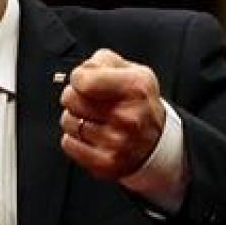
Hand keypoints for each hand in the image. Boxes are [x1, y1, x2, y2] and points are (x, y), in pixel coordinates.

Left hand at [59, 48, 166, 180]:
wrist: (157, 142)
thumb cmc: (139, 103)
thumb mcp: (133, 71)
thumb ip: (103, 61)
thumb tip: (81, 70)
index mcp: (136, 88)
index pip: (82, 79)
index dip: (79, 77)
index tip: (86, 80)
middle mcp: (128, 116)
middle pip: (70, 99)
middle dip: (75, 96)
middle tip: (91, 101)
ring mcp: (117, 142)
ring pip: (68, 122)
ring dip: (76, 119)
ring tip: (94, 119)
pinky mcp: (106, 163)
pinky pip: (68, 144)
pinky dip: (76, 139)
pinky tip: (93, 136)